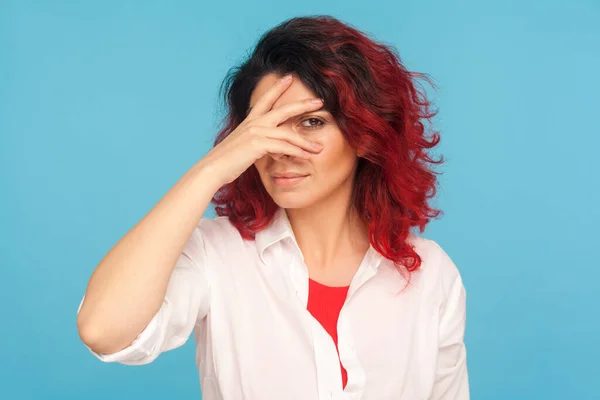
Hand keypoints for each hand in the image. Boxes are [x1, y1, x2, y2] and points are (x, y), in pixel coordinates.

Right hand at [201, 75, 324, 184]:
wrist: (213, 168)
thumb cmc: (228, 161)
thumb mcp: (245, 147)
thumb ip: (259, 143)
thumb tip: (273, 148)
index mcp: (250, 121)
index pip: (266, 100)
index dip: (277, 87)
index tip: (289, 77)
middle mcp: (254, 123)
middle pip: (284, 110)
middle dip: (303, 104)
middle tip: (319, 101)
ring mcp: (256, 132)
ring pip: (288, 134)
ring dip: (305, 142)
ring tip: (318, 148)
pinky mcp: (258, 144)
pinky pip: (284, 147)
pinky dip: (297, 152)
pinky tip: (306, 156)